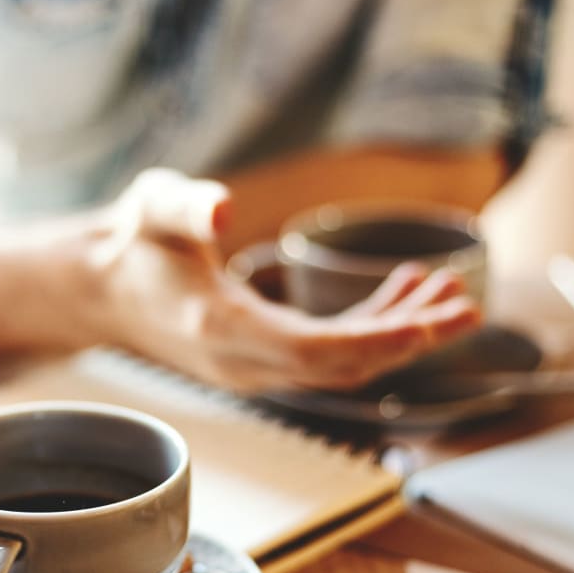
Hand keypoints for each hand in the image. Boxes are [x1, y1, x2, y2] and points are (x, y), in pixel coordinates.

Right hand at [88, 168, 481, 391]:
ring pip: (342, 365)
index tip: (430, 322)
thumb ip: (185, 204)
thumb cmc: (133, 244)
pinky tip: (403, 291)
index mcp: (221, 328)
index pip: (314, 352)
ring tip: (448, 293)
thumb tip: (224, 206)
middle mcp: (243, 361)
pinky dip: (371, 329)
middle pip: (341, 368)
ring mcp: (255, 367)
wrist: (106, 288)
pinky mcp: (264, 359)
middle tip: (467, 306)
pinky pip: (329, 354)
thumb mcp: (152, 208)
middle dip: (408, 341)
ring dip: (397, 335)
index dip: (376, 341)